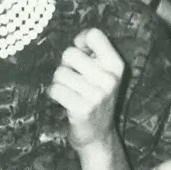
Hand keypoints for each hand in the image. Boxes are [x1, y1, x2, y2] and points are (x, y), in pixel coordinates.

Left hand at [48, 28, 126, 150]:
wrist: (98, 135)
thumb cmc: (94, 96)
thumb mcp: (102, 72)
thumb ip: (92, 52)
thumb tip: (79, 39)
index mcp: (116, 65)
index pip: (94, 35)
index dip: (80, 42)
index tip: (80, 54)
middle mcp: (110, 78)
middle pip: (69, 53)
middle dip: (65, 65)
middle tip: (74, 79)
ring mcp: (97, 95)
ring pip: (59, 72)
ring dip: (59, 82)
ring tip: (71, 92)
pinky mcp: (82, 109)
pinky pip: (55, 89)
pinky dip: (54, 94)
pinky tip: (64, 101)